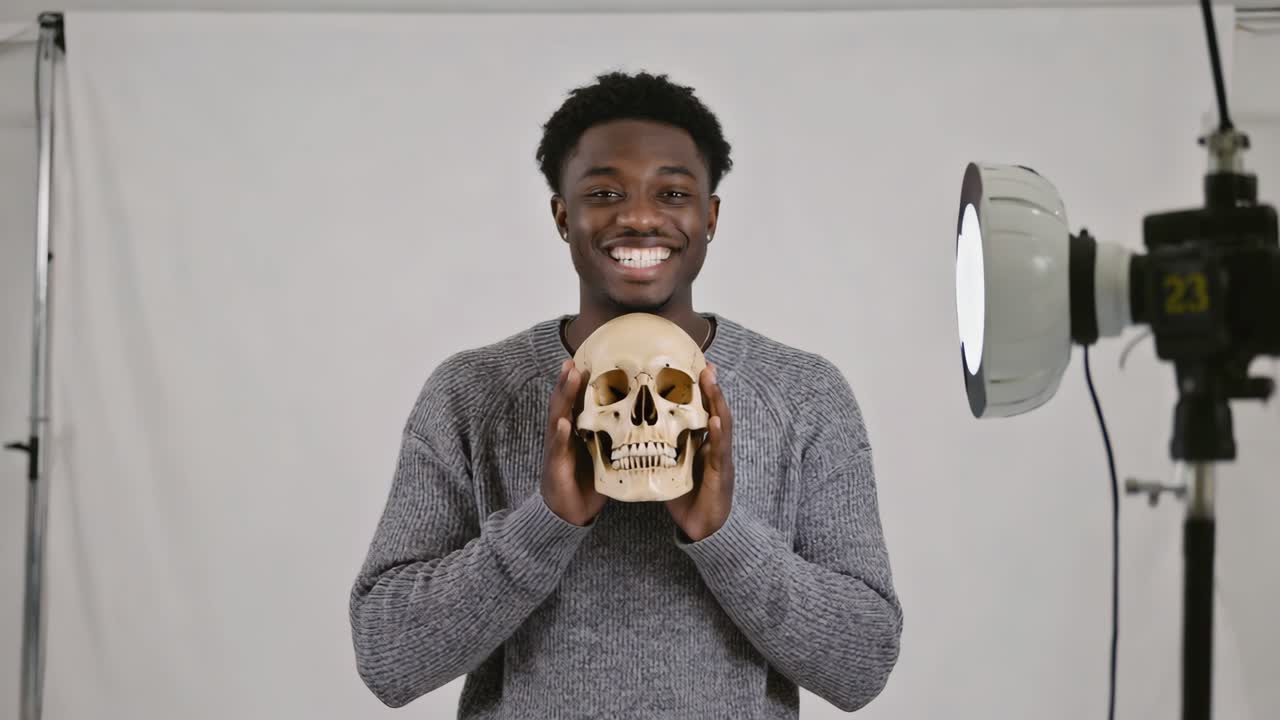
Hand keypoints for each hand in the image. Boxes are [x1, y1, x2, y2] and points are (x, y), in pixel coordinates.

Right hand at [541, 359, 607, 526]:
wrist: (570, 513)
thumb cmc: (588, 481)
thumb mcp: (604, 454)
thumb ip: (616, 435)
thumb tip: (647, 419)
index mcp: (575, 431)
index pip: (577, 401)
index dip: (581, 381)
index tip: (587, 359)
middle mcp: (563, 436)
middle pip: (564, 403)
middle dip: (568, 381)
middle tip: (573, 361)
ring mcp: (557, 450)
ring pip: (558, 418)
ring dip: (563, 396)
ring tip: (570, 377)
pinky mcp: (555, 467)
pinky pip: (558, 449)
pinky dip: (561, 435)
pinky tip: (563, 424)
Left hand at [666, 363, 733, 541]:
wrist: (702, 529)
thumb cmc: (686, 497)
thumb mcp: (672, 466)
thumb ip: (663, 448)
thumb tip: (635, 430)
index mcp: (704, 443)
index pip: (704, 412)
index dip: (701, 391)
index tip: (696, 367)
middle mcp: (716, 447)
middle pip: (717, 411)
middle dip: (712, 388)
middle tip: (707, 366)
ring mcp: (721, 459)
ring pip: (723, 425)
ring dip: (718, 401)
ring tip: (712, 381)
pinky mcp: (720, 475)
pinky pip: (719, 452)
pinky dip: (718, 435)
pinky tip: (716, 421)